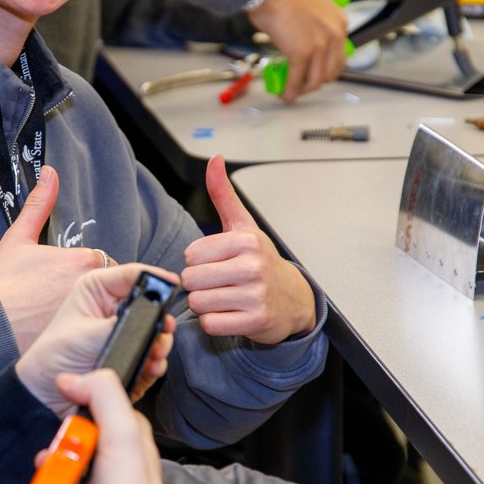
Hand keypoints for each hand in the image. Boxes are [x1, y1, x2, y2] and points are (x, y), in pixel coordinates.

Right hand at [0, 166, 103, 353]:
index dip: (84, 269)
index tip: (62, 276)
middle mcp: (89, 288)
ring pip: (97, 309)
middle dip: (89, 290)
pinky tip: (54, 330)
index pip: (102, 262)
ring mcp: (86, 315)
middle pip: (104, 287)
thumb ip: (39, 205)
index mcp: (82, 261)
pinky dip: (78, 331)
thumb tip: (50, 174)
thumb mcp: (18, 237)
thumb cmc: (0, 283)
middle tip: (56, 295)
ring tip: (54, 313)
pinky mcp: (78, 337)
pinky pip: (89, 332)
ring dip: (86, 310)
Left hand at [15, 262, 178, 416]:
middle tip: (163, 332)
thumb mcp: (86, 334)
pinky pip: (153, 355)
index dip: (156, 278)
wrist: (46, 393)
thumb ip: (122, 324)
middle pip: (153, 304)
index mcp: (99, 289)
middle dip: (160, 321)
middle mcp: (115, 306)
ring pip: (157, 331)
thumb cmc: (54, 356)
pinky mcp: (131, 353)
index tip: (173, 285)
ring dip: (160, 345)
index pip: (134, 274)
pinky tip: (149, 368)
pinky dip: (155, 363)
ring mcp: (125, 331)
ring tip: (154, 356)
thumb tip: (151, 318)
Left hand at [181, 155, 315, 344]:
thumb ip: (223, 194)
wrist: (293, 298)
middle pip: (191, 279)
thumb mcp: (243, 225)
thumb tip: (215, 159)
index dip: (198, 261)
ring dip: (205, 304)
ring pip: (199, 303)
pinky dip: (214, 322)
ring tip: (224, 297)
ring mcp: (255, 295)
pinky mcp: (255, 321)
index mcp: (245, 241)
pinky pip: (211, 324)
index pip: (190, 254)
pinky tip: (230, 313)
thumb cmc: (260, 260)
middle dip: (199, 284)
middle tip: (218, 282)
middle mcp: (252, 267)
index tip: (215, 262)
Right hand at [245, 0, 348, 102]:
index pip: (339, 55)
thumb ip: (316, 22)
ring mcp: (319, 46)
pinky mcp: (302, 54)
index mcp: (339, 22)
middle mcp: (335, 35)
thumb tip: (305, 37)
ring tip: (292, 92)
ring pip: (316, 80)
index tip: (315, 71)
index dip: (326, 67)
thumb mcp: (313, 2)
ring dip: (304, 90)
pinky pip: (297, 80)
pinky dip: (291, 91)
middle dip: (317, 81)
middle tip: (304, 84)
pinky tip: (285, 94)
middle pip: (331, 71)